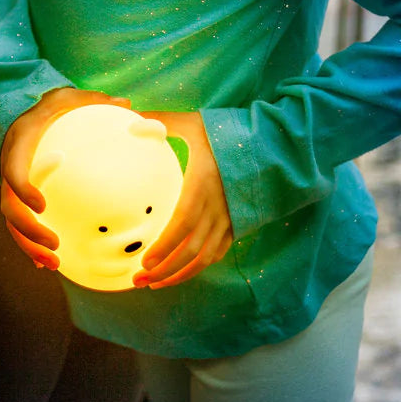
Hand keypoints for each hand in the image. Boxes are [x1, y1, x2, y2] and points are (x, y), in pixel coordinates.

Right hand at [0, 86, 131, 269]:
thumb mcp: (72, 97)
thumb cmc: (56, 103)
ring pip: (13, 221)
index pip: (13, 169)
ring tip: (54, 264)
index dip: (22, 189)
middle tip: (55, 245)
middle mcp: (11, 164)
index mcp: (22, 141)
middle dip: (28, 230)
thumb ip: (95, 101)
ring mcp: (13, 183)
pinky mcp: (20, 195)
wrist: (28, 108)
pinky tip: (50, 262)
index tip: (42, 206)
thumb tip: (128, 104)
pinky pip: (21, 223)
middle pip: (8, 205)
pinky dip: (32, 244)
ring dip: (30, 245)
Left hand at [132, 110, 232, 289]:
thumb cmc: (227, 130)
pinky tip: (181, 271)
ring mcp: (230, 219)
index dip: (165, 246)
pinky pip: (218, 252)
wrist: (273, 143)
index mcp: (203, 185)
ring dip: (180, 275)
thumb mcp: (191, 122)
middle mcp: (218, 208)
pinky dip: (199, 266)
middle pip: (191, 250)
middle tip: (139, 281)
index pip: (182, 224)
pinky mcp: (238, 224)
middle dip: (164, 270)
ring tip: (155, 284)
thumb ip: (158, 121)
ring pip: (205, 258)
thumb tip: (128, 117)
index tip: (144, 261)